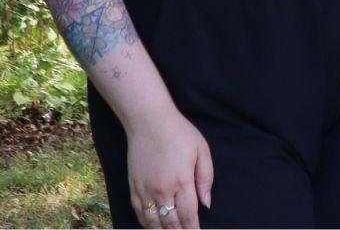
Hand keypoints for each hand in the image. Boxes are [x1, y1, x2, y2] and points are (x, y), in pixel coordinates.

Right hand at [126, 107, 213, 228]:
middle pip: (171, 223)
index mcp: (181, 181)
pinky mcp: (133, 188)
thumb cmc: (179, 133)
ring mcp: (144, 191)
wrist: (148, 121)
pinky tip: (154, 227)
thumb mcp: (201, 150)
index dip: (193, 229)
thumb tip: (206, 203)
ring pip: (153, 223)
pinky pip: (139, 214)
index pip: (188, 215)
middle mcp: (161, 190)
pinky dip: (147, 224)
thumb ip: (206, 178)